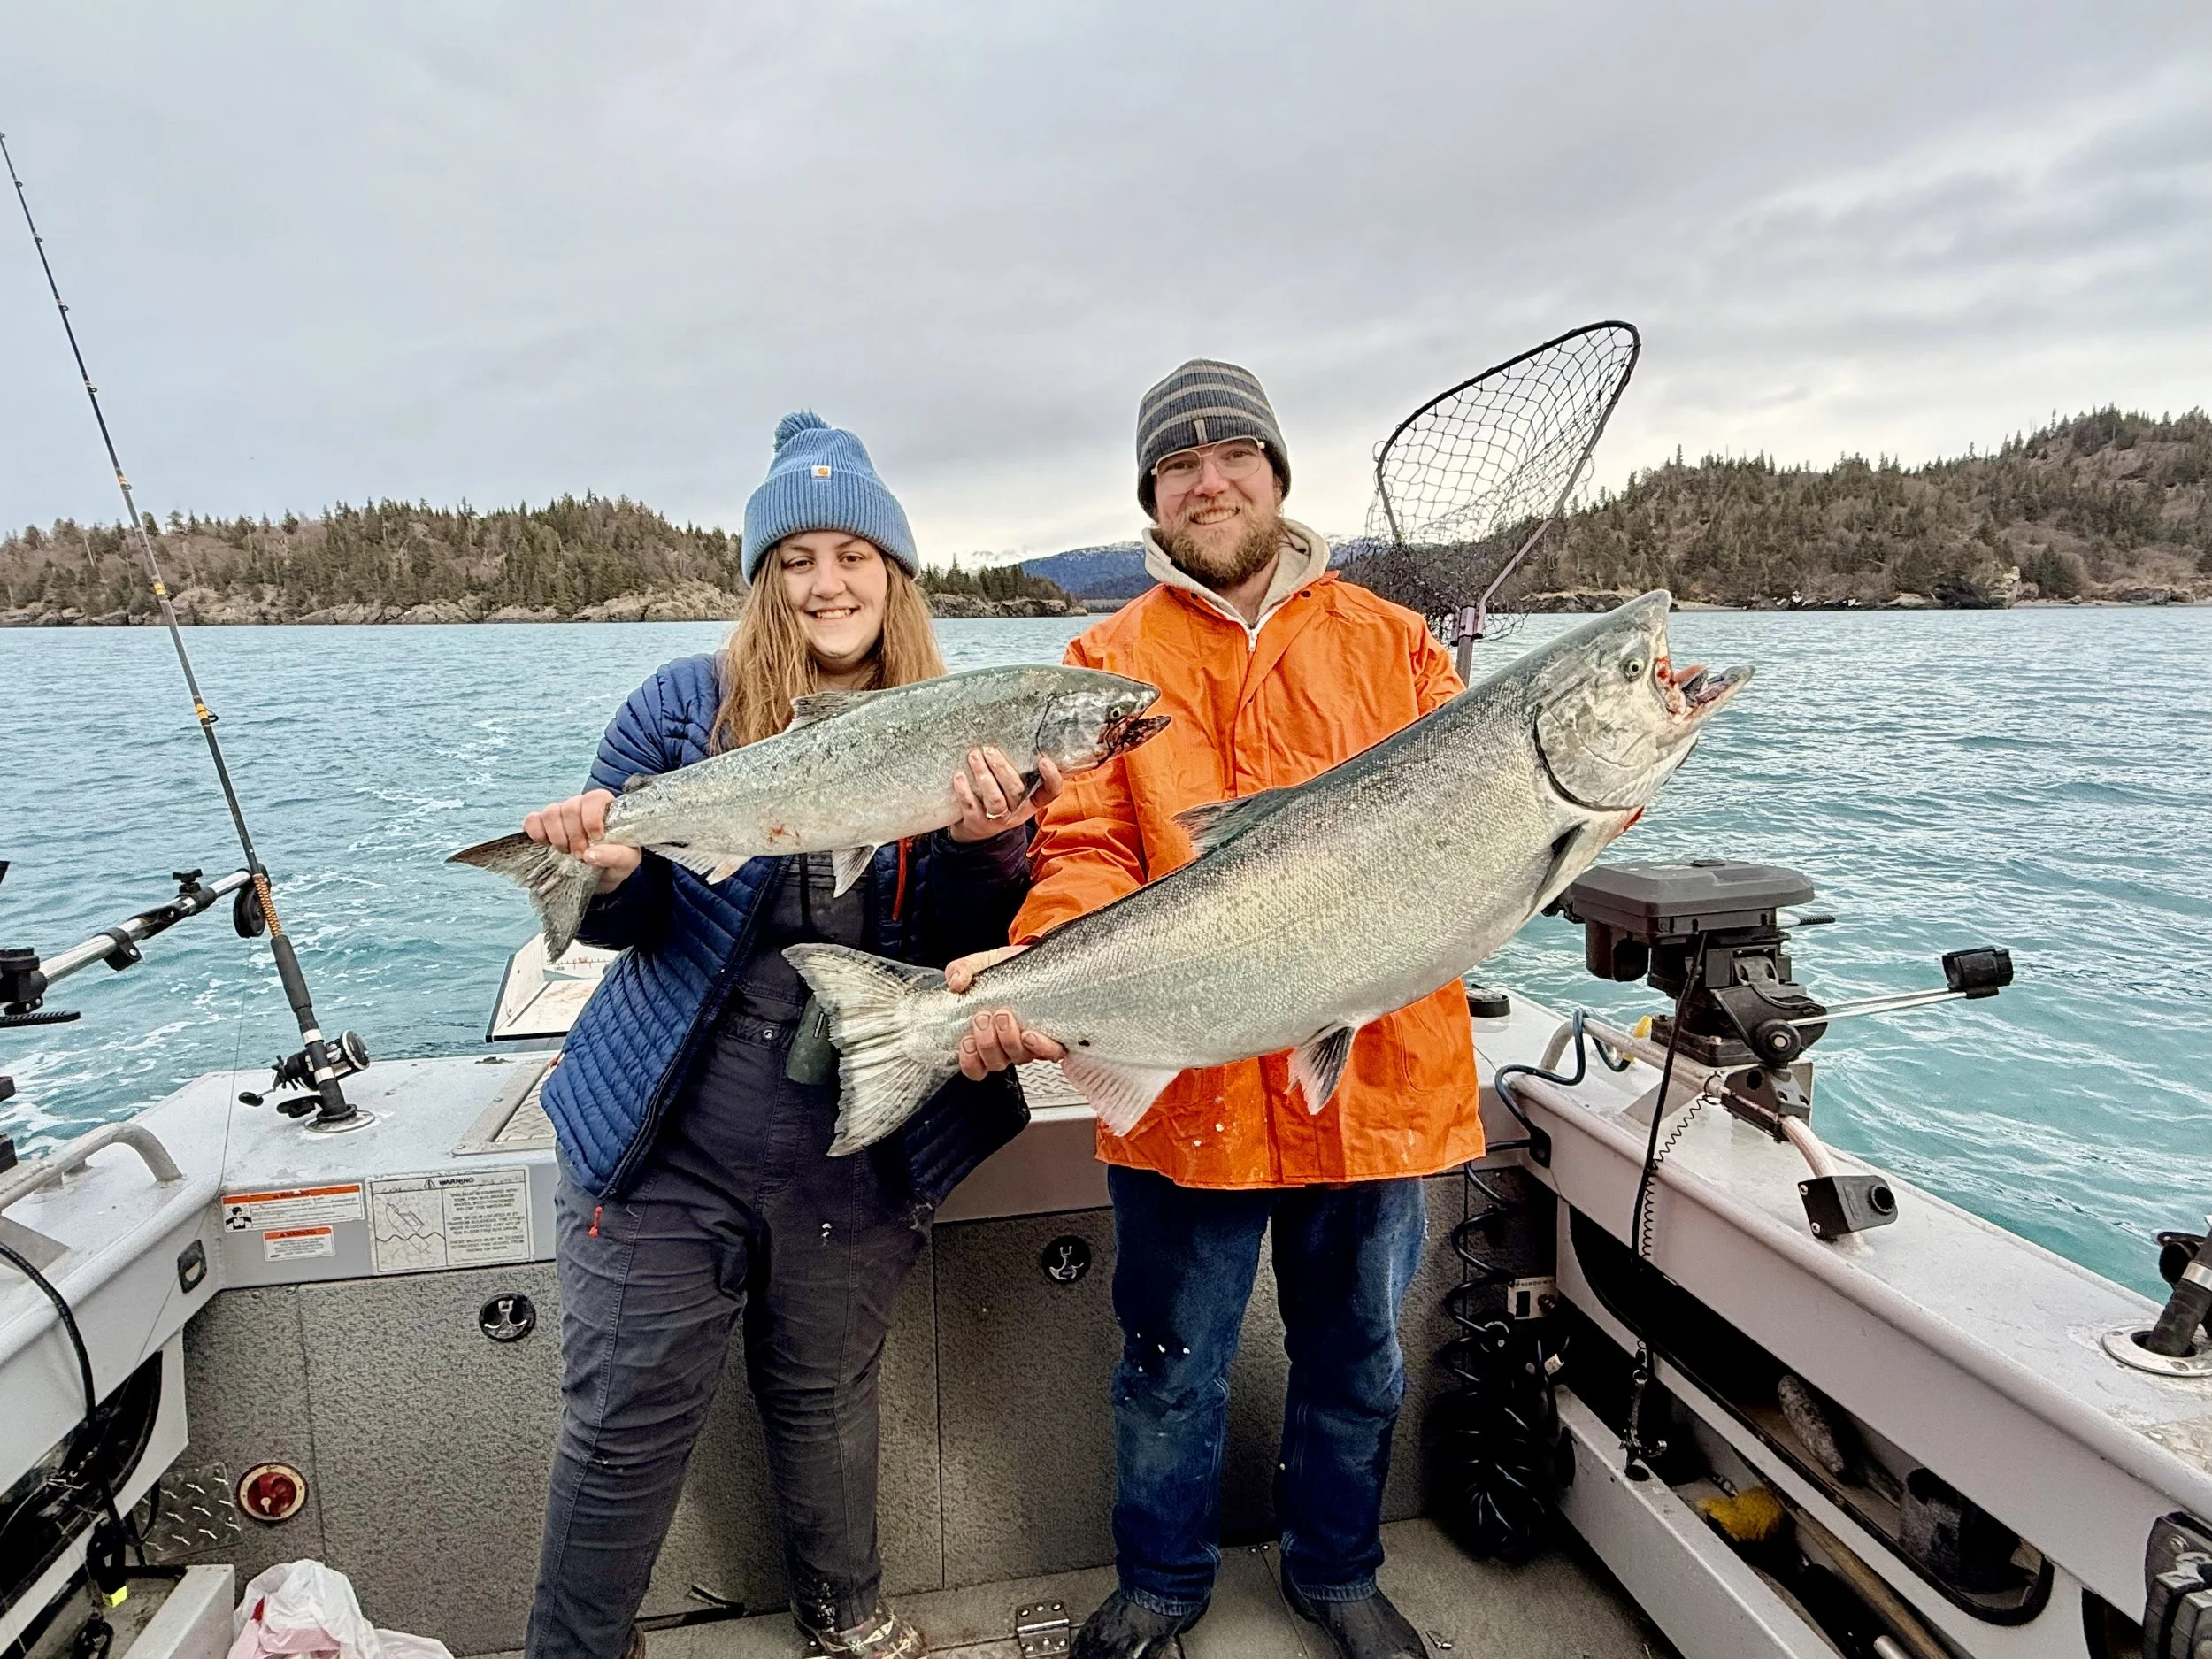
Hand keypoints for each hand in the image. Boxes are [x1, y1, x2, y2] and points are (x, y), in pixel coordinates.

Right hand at [522, 789, 641, 892]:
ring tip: (565, 852)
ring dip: (557, 836)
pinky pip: (532, 820)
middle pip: (570, 807)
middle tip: (580, 855)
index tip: (596, 838)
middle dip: (574, 835)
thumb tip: (590, 854)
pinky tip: (546, 845)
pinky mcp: (543, 826)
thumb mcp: (626, 861)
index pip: (595, 797)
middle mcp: (581, 807)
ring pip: (550, 812)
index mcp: (605, 808)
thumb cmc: (616, 863)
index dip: (592, 817)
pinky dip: (536, 832)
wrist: (600, 878)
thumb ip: (616, 855)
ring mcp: (561, 815)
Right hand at [944, 944, 1066, 1077]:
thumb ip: (961, 970)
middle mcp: (1008, 1046)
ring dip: (1008, 1040)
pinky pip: (1049, 1053)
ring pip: (1018, 1058)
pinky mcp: (1052, 1037)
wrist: (1035, 960)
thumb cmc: (1006, 970)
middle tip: (984, 1017)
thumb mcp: (980, 965)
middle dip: (987, 1043)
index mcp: (987, 1036)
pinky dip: (1039, 1047)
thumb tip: (956, 981)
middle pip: (995, 1062)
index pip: (975, 1067)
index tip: (966, 1041)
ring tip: (1004, 1015)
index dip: (970, 1061)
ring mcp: (1030, 1044)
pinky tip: (1030, 1034)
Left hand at [946, 749, 1064, 841]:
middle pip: (1016, 791)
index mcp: (1030, 802)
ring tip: (974, 756)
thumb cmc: (996, 799)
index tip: (1044, 759)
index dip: (1051, 778)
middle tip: (989, 750)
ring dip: (984, 775)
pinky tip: (959, 776)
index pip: (1049, 793)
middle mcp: (1016, 812)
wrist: (974, 830)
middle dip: (1002, 769)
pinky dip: (964, 790)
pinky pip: (971, 806)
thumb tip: (1019, 734)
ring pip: (995, 799)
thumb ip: (1018, 771)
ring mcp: (997, 820)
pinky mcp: (976, 823)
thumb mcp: (1011, 789)